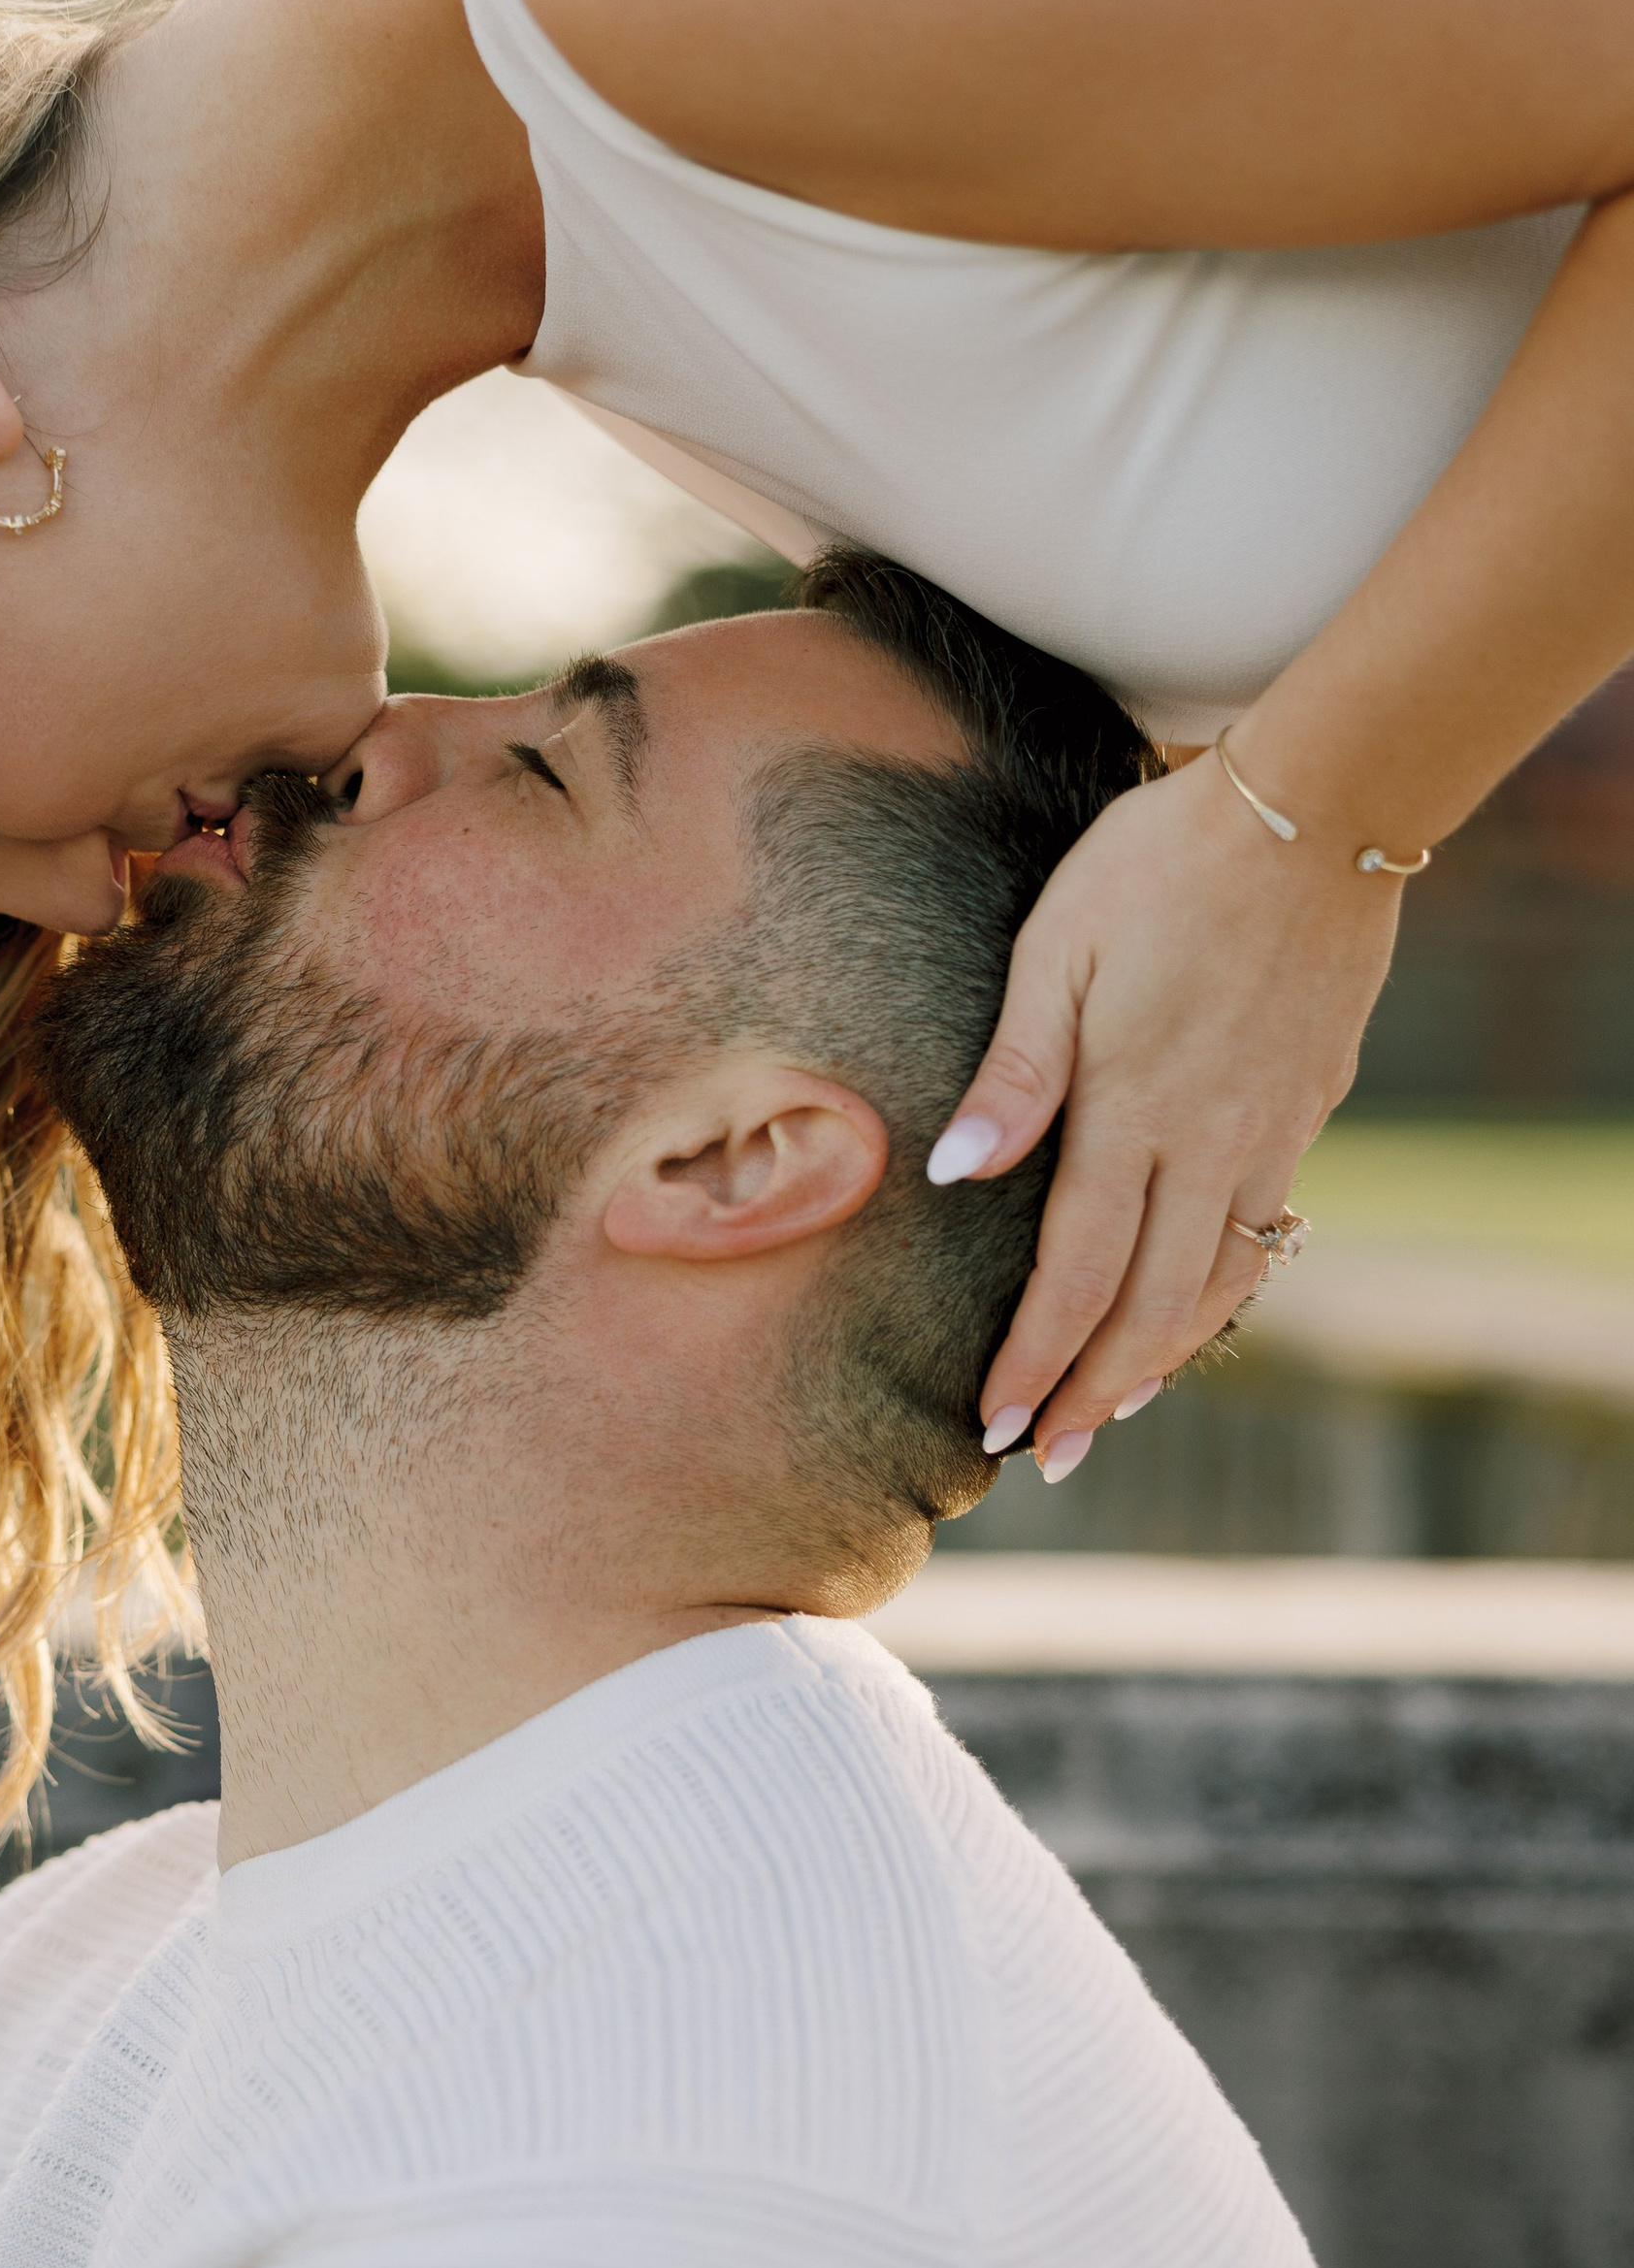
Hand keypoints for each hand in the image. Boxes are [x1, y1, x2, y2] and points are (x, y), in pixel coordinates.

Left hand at [930, 748, 1403, 1479]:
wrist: (1315, 812)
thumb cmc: (1159, 864)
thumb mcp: (1060, 946)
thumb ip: (1014, 1067)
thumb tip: (953, 1171)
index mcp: (1135, 1106)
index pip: (1079, 1269)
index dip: (1037, 1355)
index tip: (997, 1420)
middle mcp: (1211, 1140)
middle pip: (1153, 1306)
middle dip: (1095, 1390)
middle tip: (1047, 1455)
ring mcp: (1273, 1130)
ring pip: (1219, 1283)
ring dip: (1162, 1358)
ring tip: (1113, 1410)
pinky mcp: (1310, 1107)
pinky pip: (1264, 1232)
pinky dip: (1223, 1293)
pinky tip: (1196, 1308)